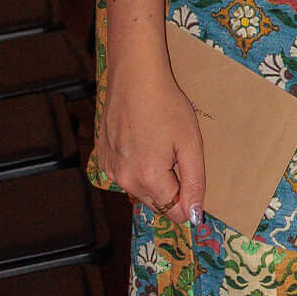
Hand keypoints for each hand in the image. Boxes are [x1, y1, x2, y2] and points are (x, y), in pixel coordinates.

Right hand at [98, 46, 206, 223]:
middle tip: (176, 156)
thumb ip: (194, 184)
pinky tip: (142, 143)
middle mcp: (125, 180)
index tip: (192, 178)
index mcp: (149, 179)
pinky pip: (125, 176)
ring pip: (140, 191)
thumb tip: (195, 217)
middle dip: (171, 189)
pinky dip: (136, 167)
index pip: (174, 213)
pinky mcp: (102, 159)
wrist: (135, 78)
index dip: (189, 201)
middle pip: (157, 204)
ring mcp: (110, 170)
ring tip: (159, 146)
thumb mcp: (190, 145)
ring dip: (153, 178)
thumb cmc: (167, 106)